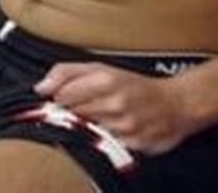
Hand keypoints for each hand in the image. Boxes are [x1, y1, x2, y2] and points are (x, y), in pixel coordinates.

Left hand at [36, 62, 197, 153]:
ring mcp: (126, 127)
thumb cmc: (134, 85)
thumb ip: (66, 73)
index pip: (62, 95)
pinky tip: (114, 131)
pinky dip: (105, 141)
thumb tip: (40, 87)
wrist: (177, 104)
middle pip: (73, 114)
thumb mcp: (100, 69)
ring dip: (89, 127)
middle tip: (86, 109)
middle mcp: (116, 104)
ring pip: (88, 131)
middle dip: (73, 113)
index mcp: (106, 81)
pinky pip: (106, 147)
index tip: (63, 99)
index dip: (59, 98)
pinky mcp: (135, 146)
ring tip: (103, 118)